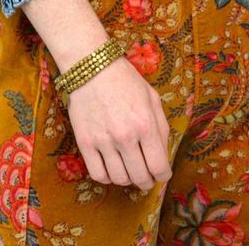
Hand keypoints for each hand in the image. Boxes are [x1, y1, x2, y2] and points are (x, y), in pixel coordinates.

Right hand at [66, 55, 171, 190]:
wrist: (91, 66)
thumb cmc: (125, 80)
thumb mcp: (152, 97)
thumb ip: (161, 127)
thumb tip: (163, 155)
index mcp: (146, 124)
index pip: (159, 167)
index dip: (163, 175)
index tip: (162, 174)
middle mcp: (125, 136)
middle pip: (140, 177)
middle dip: (147, 181)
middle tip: (147, 176)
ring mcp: (103, 141)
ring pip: (119, 179)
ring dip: (128, 179)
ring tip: (129, 169)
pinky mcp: (85, 142)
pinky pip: (98, 174)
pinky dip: (107, 177)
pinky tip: (111, 167)